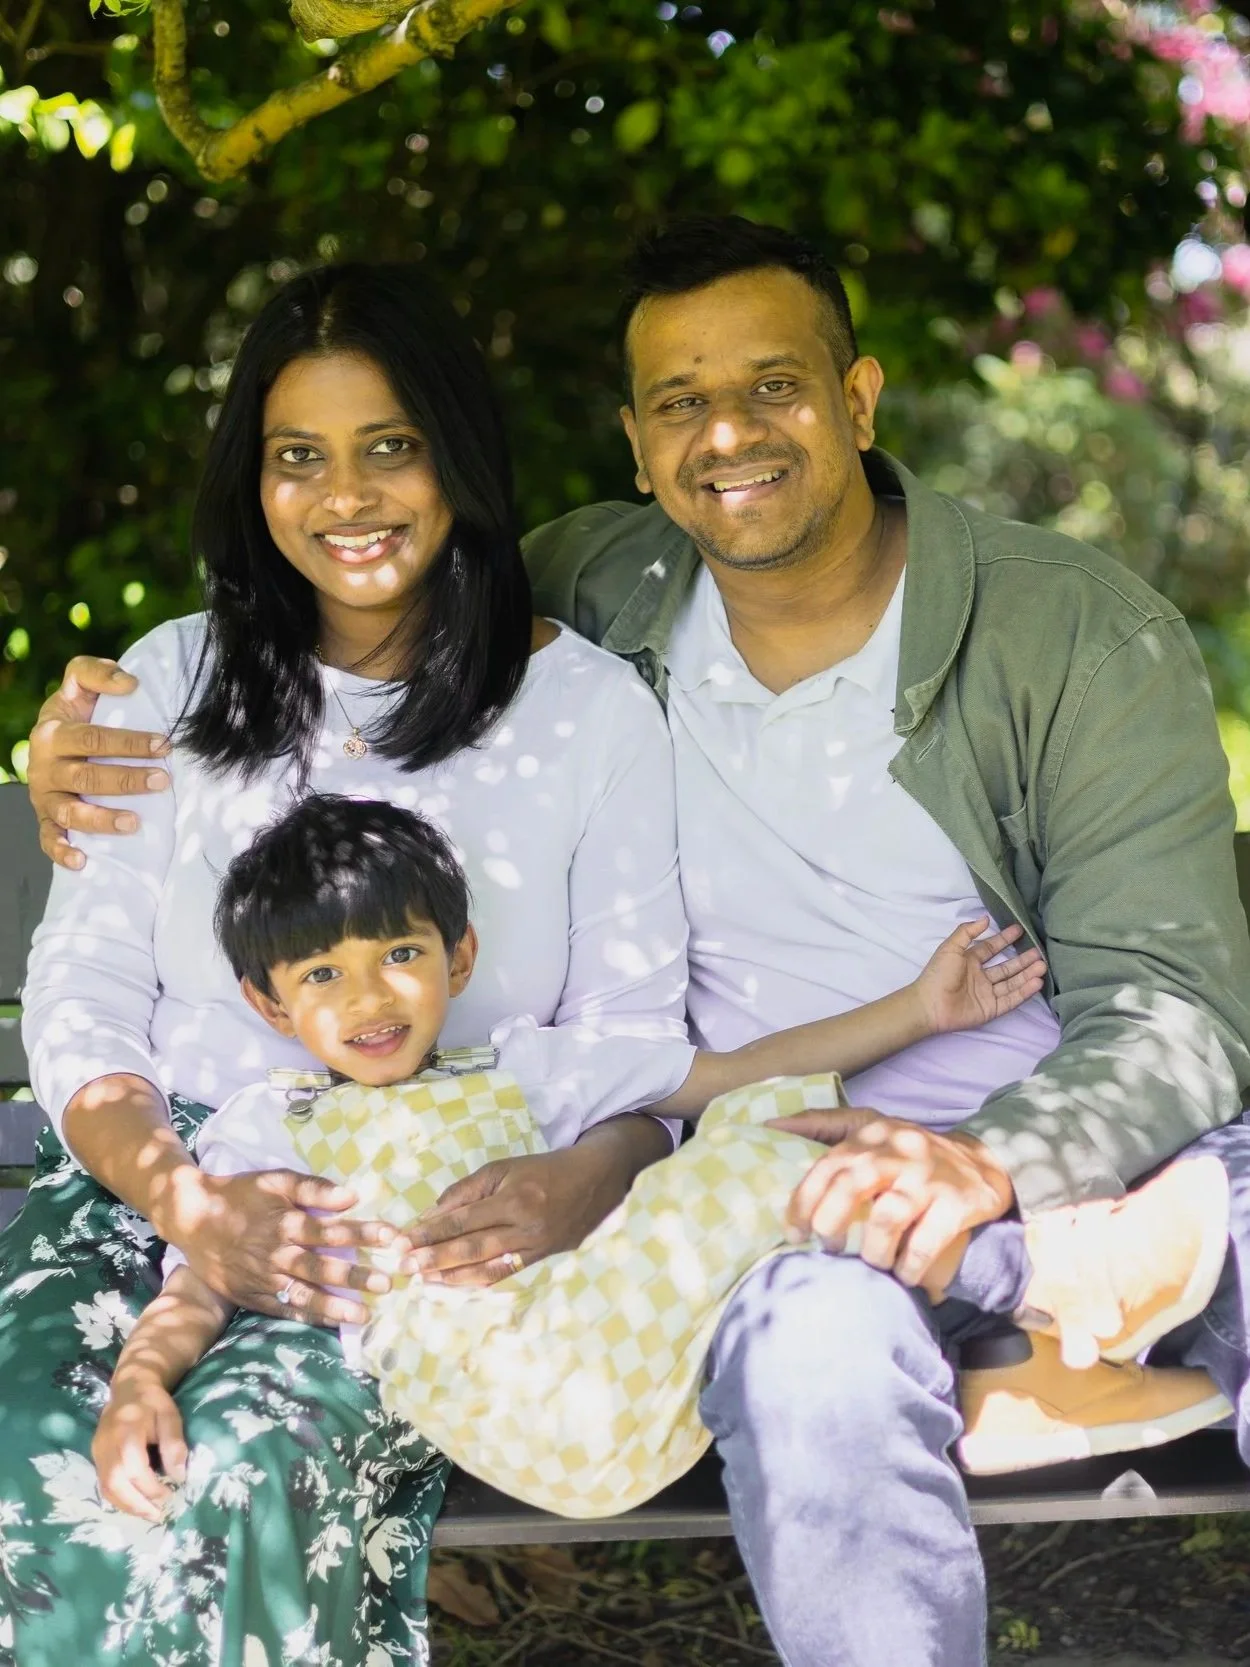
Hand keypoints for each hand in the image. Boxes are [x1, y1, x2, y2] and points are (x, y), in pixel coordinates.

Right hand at [28, 653, 169, 868]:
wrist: (50, 738)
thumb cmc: (76, 712)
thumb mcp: (78, 685)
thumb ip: (96, 673)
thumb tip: (130, 683)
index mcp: (53, 733)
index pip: (92, 738)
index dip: (129, 742)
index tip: (164, 745)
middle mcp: (44, 767)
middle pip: (86, 777)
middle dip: (126, 780)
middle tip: (162, 779)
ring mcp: (44, 797)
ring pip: (71, 813)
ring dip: (102, 820)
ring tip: (135, 823)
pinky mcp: (45, 820)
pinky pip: (49, 840)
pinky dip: (62, 852)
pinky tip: (83, 861)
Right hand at [92, 1376, 187, 1521]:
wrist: (129, 1387)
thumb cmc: (153, 1402)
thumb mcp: (170, 1416)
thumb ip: (174, 1445)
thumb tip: (179, 1476)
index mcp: (126, 1431)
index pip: (134, 1469)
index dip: (151, 1488)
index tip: (170, 1495)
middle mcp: (106, 1444)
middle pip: (115, 1483)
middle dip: (136, 1504)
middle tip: (158, 1515)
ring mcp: (97, 1452)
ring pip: (106, 1487)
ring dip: (127, 1506)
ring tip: (149, 1515)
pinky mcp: (95, 1457)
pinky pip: (103, 1484)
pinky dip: (119, 1498)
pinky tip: (136, 1504)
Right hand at [174, 1167, 405, 1326]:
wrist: (192, 1217)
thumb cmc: (240, 1194)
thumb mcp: (275, 1181)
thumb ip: (313, 1188)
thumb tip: (351, 1195)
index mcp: (285, 1223)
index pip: (331, 1230)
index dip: (362, 1233)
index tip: (391, 1237)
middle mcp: (276, 1254)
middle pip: (321, 1267)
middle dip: (355, 1275)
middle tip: (386, 1283)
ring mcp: (264, 1279)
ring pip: (304, 1295)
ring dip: (336, 1305)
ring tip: (364, 1314)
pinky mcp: (252, 1296)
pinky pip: (284, 1310)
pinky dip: (309, 1317)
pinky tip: (332, 1322)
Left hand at [403, 1141, 636, 1286]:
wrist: (594, 1179)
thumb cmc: (543, 1169)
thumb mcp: (503, 1168)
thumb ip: (466, 1191)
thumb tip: (432, 1217)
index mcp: (513, 1199)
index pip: (462, 1220)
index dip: (429, 1233)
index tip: (402, 1242)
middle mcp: (524, 1227)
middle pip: (471, 1247)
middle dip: (434, 1259)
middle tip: (403, 1267)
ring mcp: (535, 1247)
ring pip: (486, 1266)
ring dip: (451, 1276)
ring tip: (423, 1281)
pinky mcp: (542, 1258)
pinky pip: (505, 1274)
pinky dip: (478, 1281)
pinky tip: (456, 1284)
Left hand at [768, 1108, 1014, 1288]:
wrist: (983, 1162)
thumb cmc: (908, 1151)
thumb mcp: (869, 1127)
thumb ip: (821, 1124)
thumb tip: (770, 1127)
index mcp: (871, 1134)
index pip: (826, 1165)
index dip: (803, 1201)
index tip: (794, 1232)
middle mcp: (899, 1151)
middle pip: (852, 1186)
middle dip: (831, 1223)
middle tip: (829, 1249)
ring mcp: (929, 1177)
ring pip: (888, 1217)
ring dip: (873, 1252)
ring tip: (872, 1264)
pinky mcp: (957, 1203)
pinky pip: (925, 1242)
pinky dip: (909, 1265)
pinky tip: (903, 1275)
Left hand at [915, 918, 1045, 1034]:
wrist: (929, 1005)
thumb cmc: (938, 974)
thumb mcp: (950, 947)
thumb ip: (967, 932)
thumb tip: (985, 918)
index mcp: (969, 961)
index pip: (991, 948)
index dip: (1004, 939)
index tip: (1019, 930)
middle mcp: (980, 977)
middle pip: (1006, 967)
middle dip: (1022, 959)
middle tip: (1038, 951)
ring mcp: (987, 994)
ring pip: (1012, 983)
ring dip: (1027, 974)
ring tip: (1043, 965)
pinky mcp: (991, 1009)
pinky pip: (1011, 999)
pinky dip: (1024, 991)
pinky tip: (1037, 982)